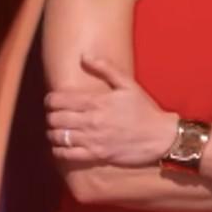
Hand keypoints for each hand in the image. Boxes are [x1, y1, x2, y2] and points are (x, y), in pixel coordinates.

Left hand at [46, 56, 177, 166]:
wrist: (161, 136)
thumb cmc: (145, 110)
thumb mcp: (129, 85)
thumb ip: (106, 68)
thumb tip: (85, 56)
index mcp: (96, 101)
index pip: (58, 100)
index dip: (50, 100)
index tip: (54, 101)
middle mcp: (91, 120)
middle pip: (54, 119)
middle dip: (51, 116)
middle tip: (56, 116)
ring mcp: (92, 139)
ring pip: (57, 136)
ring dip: (54, 133)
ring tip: (59, 131)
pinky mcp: (95, 155)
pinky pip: (66, 155)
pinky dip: (59, 150)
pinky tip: (63, 146)